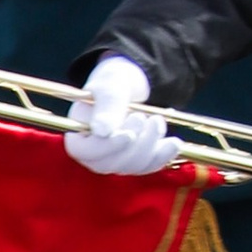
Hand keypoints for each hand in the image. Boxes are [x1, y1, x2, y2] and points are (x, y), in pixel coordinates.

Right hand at [63, 54, 182, 178]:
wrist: (128, 88)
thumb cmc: (112, 84)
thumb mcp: (109, 86)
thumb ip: (106, 106)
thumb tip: (102, 131)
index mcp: (77, 135)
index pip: (84, 151)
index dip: (107, 147)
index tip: (128, 135)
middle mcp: (92, 154)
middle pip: (112, 163)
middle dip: (135, 144)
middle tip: (146, 118)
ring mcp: (114, 161)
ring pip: (133, 166)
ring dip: (151, 146)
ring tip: (157, 120)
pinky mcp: (134, 163)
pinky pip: (149, 166)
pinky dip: (163, 155)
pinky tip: (174, 142)